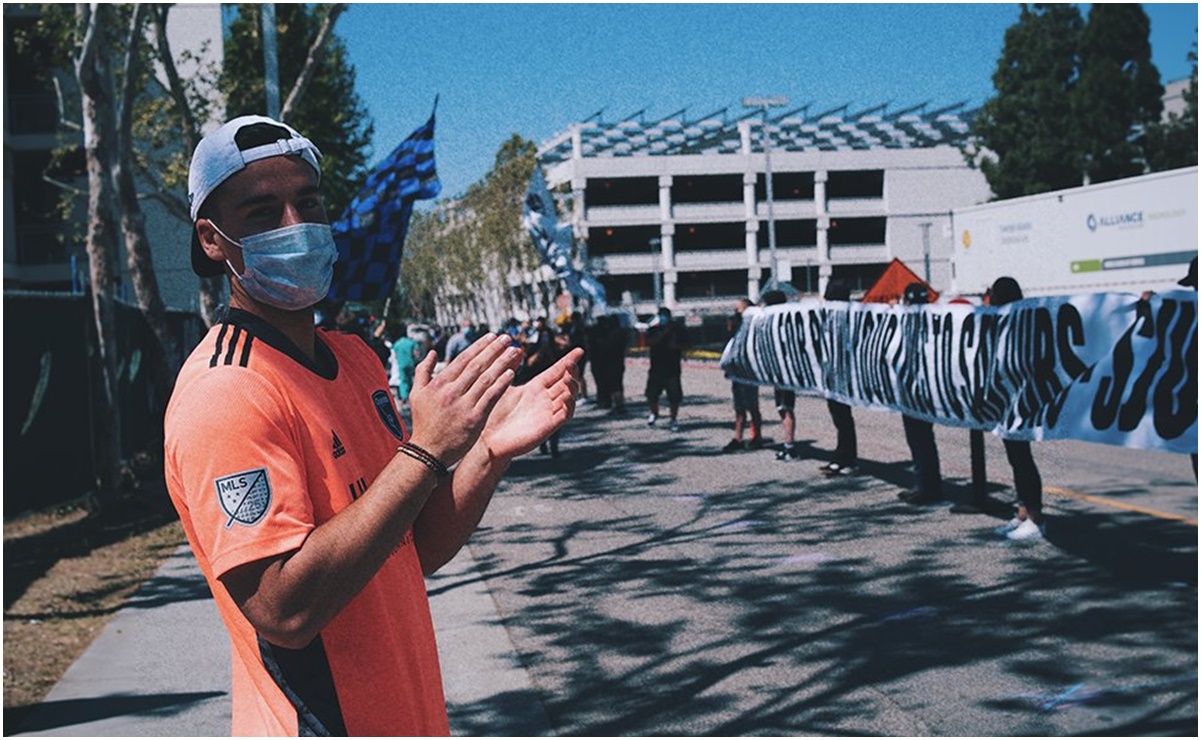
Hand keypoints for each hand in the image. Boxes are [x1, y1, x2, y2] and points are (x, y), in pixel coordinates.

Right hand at [407, 334, 522, 466]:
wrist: (428, 452)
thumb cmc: (423, 422)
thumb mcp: (416, 393)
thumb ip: (423, 371)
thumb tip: (432, 352)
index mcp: (440, 383)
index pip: (463, 358)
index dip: (480, 346)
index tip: (492, 336)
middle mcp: (452, 391)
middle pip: (478, 365)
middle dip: (494, 349)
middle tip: (507, 338)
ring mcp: (464, 404)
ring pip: (486, 378)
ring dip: (502, 363)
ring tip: (514, 351)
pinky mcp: (475, 418)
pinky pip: (491, 397)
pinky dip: (501, 384)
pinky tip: (511, 374)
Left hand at [482, 348, 582, 460]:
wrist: (489, 439)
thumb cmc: (493, 414)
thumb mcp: (503, 385)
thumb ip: (510, 367)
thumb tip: (517, 348)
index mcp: (535, 388)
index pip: (556, 371)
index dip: (568, 361)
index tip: (579, 350)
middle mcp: (544, 399)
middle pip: (566, 382)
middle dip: (572, 372)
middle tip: (572, 364)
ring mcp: (548, 412)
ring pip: (569, 397)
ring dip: (572, 387)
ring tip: (568, 377)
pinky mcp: (548, 426)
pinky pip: (565, 414)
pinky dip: (569, 404)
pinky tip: (567, 396)